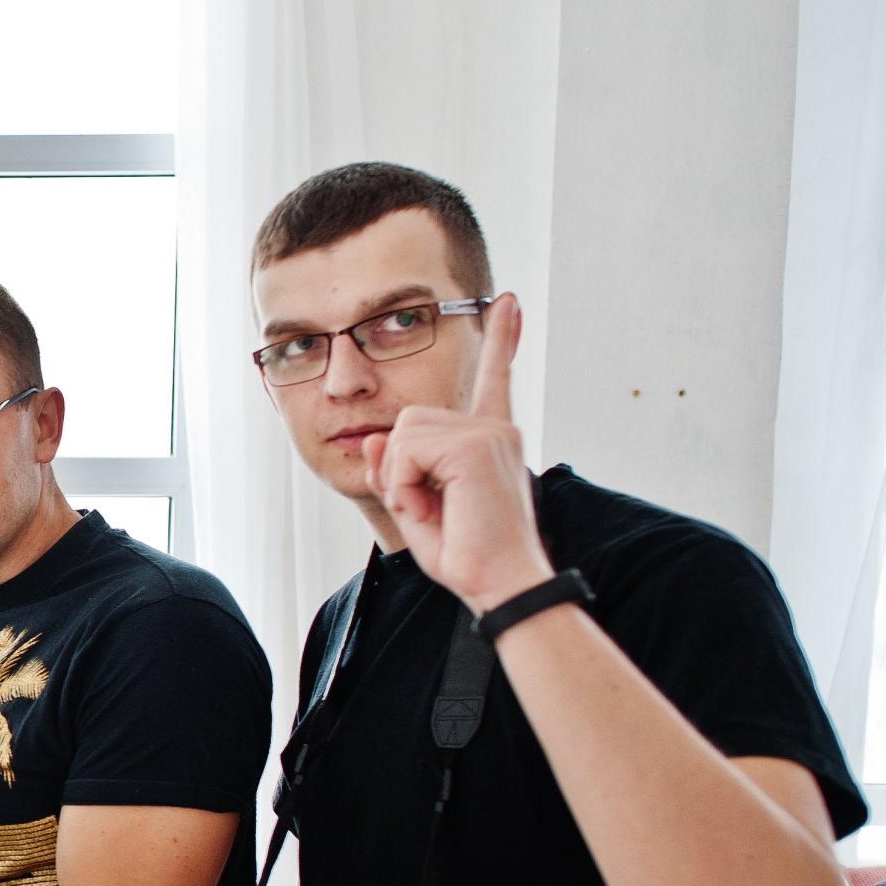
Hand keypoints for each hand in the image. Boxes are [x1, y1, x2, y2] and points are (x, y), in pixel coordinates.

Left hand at [363, 294, 554, 613]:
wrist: (502, 584)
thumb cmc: (469, 556)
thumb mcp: (419, 507)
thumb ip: (398, 469)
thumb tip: (376, 438)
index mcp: (492, 438)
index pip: (495, 379)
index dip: (500, 341)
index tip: (509, 302)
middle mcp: (496, 428)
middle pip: (408, 419)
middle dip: (399, 467)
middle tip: (428, 507)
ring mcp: (488, 434)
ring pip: (402, 433)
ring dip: (402, 479)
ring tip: (436, 510)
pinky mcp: (473, 446)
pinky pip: (405, 451)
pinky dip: (405, 486)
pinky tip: (435, 509)